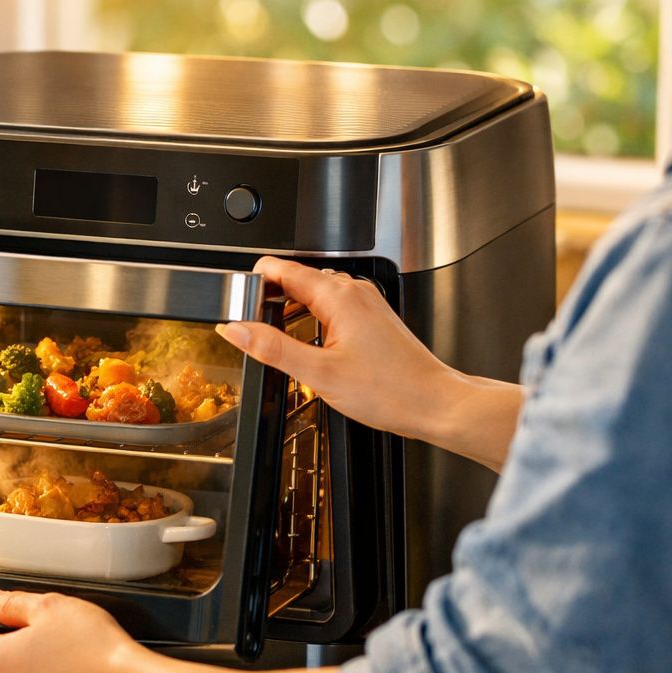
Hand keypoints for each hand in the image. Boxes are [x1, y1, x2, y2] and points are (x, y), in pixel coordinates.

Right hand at [218, 257, 523, 470]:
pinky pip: (333, 307)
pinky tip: (309, 346)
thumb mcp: (319, 373)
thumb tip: (236, 330)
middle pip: (297, 279)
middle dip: (270, 298)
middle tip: (252, 329)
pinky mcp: (373, 318)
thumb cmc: (391, 391)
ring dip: (291, 310)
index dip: (253, 282)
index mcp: (338, 296)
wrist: (434, 404)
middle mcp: (354, 291)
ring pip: (315, 293)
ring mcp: (366, 303)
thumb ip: (271, 348)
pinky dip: (313, 319)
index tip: (237, 302)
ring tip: (276, 340)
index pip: (282, 269)